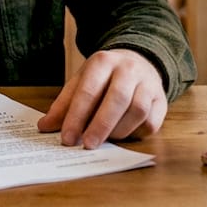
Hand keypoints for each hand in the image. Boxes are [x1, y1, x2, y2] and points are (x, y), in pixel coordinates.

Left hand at [36, 49, 166, 148]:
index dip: (76, 116)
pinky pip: (151, 121)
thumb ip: (64, 104)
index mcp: (103, 61)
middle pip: (116, 99)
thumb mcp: (82, 81)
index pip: (88, 90)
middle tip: (87, 145)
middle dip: (100, 125)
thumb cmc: (105, 77)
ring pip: (137, 110)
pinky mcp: (161, 100)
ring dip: (118, 130)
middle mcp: (128, 69)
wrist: (138, 61)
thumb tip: (44, 127)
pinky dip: (136, 132)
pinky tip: (123, 134)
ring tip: (105, 139)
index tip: (67, 138)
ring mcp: (148, 83)